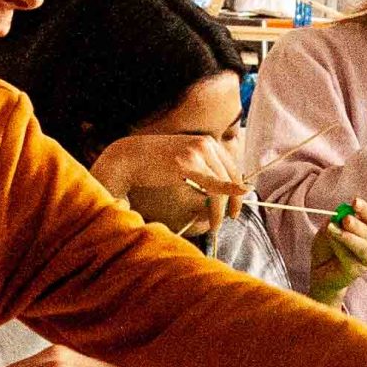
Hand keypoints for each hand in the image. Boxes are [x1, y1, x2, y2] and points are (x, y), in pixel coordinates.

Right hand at [94, 133, 246, 233]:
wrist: (130, 157)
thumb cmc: (154, 162)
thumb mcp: (183, 162)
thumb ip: (201, 170)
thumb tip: (219, 189)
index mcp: (207, 142)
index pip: (232, 167)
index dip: (237, 187)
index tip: (237, 204)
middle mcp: (206, 144)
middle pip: (231, 175)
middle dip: (235, 199)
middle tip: (233, 217)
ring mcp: (198, 152)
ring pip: (222, 184)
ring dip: (221, 208)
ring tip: (216, 224)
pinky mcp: (188, 163)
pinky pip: (212, 185)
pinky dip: (221, 200)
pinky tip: (221, 215)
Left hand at [307, 199, 366, 303]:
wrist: (320, 271)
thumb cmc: (328, 247)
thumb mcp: (329, 228)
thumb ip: (336, 220)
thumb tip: (342, 213)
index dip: (365, 209)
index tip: (355, 201)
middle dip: (358, 224)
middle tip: (345, 218)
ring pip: (364, 246)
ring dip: (349, 237)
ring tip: (332, 229)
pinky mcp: (359, 270)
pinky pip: (351, 257)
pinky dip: (340, 247)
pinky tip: (331, 240)